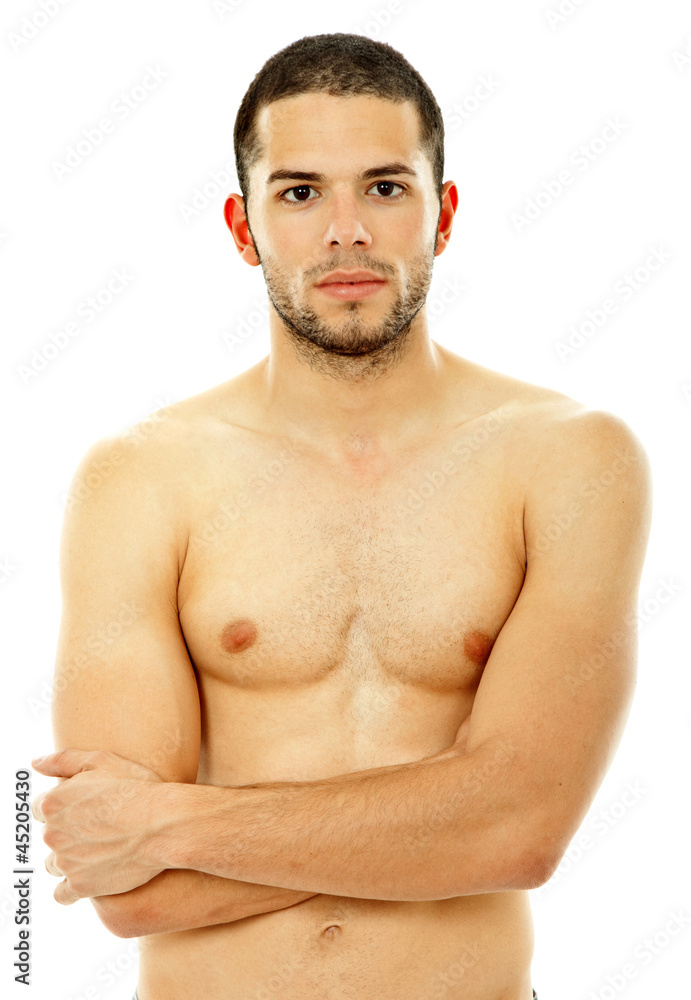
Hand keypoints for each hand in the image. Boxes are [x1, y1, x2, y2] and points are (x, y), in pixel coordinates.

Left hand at [32, 749, 166, 903]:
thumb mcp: (101, 760)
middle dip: (68, 831)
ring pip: (55, 863)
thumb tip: (36, 764)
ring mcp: (65, 862)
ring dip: (70, 858)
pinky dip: (72, 887)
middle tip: (99, 825)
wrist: (164, 824)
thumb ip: (62, 760)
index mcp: (53, 802)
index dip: (64, 806)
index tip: (85, 807)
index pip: (41, 808)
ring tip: (99, 850)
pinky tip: (90, 877)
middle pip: (50, 835)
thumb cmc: (136, 788)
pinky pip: (63, 894)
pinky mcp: (80, 886)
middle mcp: (52, 833)